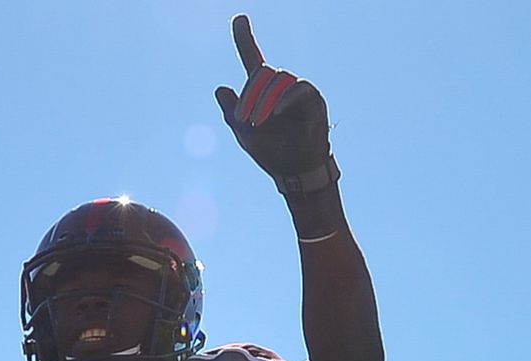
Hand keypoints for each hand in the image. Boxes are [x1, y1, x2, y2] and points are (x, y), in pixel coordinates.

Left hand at [214, 15, 331, 185]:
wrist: (294, 171)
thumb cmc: (271, 153)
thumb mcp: (244, 134)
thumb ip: (230, 112)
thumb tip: (219, 87)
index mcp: (261, 91)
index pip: (252, 58)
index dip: (244, 38)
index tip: (239, 18)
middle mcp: (279, 86)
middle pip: (260, 73)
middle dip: (248, 95)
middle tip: (243, 120)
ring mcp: (296, 90)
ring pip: (276, 80)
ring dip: (262, 101)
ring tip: (257, 123)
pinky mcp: (312, 98)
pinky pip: (297, 88)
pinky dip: (283, 100)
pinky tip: (274, 114)